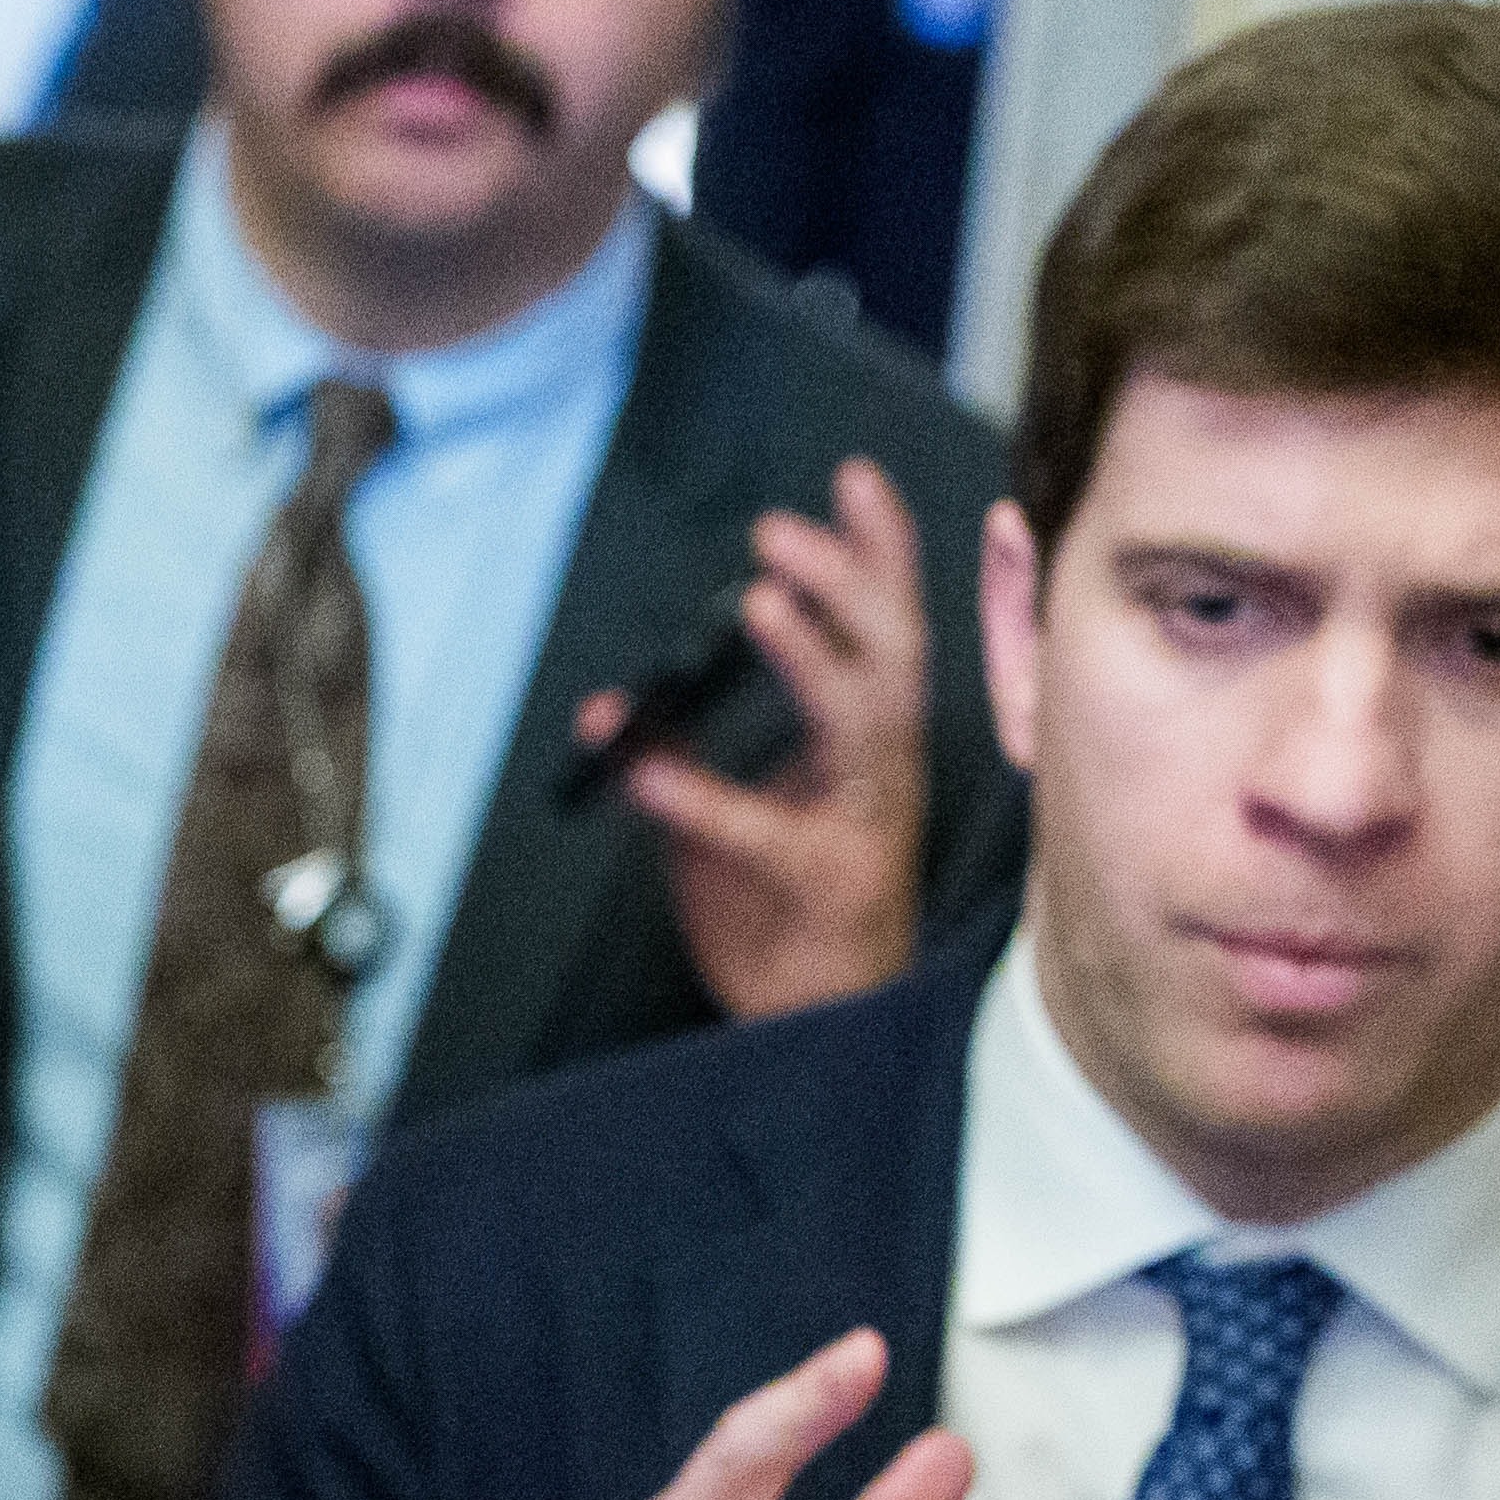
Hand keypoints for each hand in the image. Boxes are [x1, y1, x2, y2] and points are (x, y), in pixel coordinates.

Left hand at [605, 457, 943, 1021]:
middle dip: (849, 581)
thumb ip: (675, 757)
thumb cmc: (786, 914)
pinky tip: (647, 769)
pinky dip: (701, 796)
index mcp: (876, 741)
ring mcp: (865, 823)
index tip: (855, 480)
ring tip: (762, 601)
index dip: (881, 552)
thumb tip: (606, 710)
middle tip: (780, 534)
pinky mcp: (825, 883)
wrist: (819, 1019)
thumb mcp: (725, 817)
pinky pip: (765, 831)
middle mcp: (885, 770)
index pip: (890, 627)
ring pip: (866, 720)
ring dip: (813, 655)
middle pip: (893, 653)